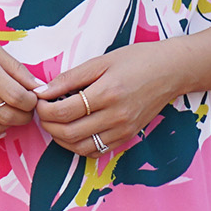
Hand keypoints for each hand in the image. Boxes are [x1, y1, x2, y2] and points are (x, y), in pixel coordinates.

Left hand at [35, 42, 186, 157]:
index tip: (38, 100)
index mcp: (107, 93)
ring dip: (60, 139)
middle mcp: (115, 116)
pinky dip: (78, 146)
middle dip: (48, 124)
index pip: (63, 112)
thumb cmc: (137, 60)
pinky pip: (96, 151)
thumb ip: (70, 78)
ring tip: (55, 123)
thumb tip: (42, 91)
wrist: (172, 71)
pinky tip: (73, 132)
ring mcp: (123, 130)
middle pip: (68, 133)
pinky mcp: (127, 136)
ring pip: (80, 147)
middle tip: (43, 112)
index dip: (43, 109)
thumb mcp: (101, 61)